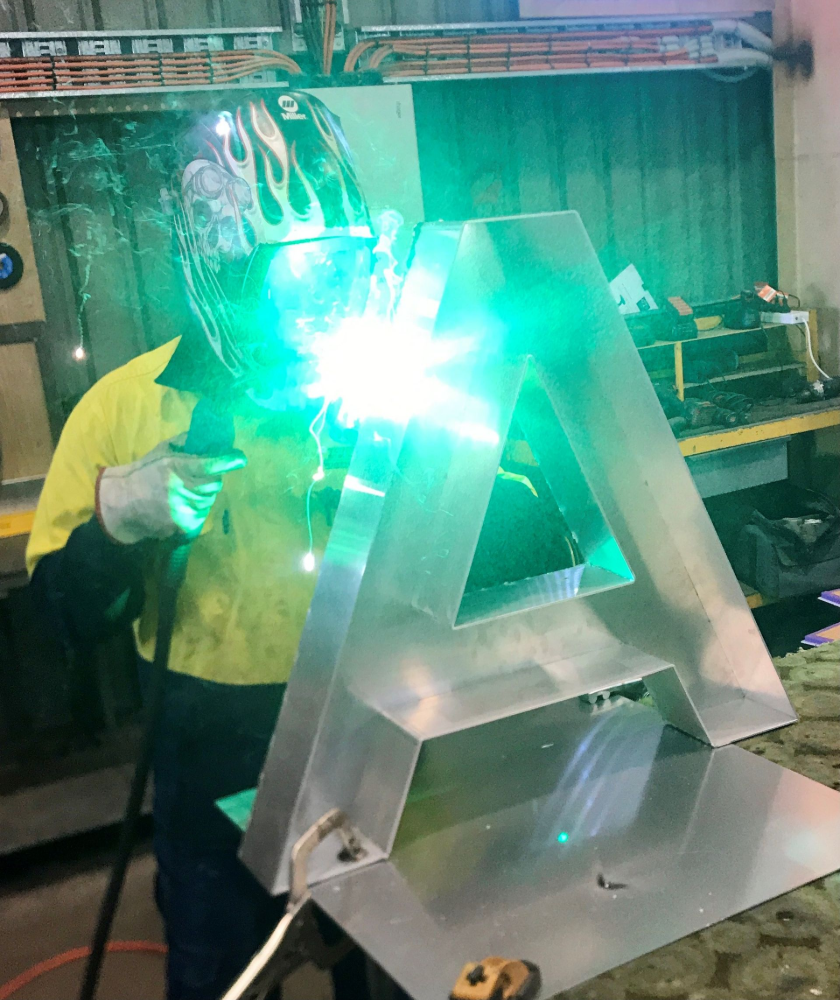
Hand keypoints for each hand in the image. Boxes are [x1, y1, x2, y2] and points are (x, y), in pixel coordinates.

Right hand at [96, 433, 246, 544]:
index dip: (228, 460)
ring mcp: (184, 509)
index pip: (210, 464)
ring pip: (210, 499)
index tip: (240, 458)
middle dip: (212, 477)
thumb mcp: (161, 451)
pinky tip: (182, 505)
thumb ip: (185, 442)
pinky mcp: (184, 526)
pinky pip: (202, 515)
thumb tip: (208, 434)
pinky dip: (197, 509)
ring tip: (186, 491)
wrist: (123, 503)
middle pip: (215, 483)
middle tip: (199, 476)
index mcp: (177, 467)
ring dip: (204, 494)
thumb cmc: (144, 473)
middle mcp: (182, 489)